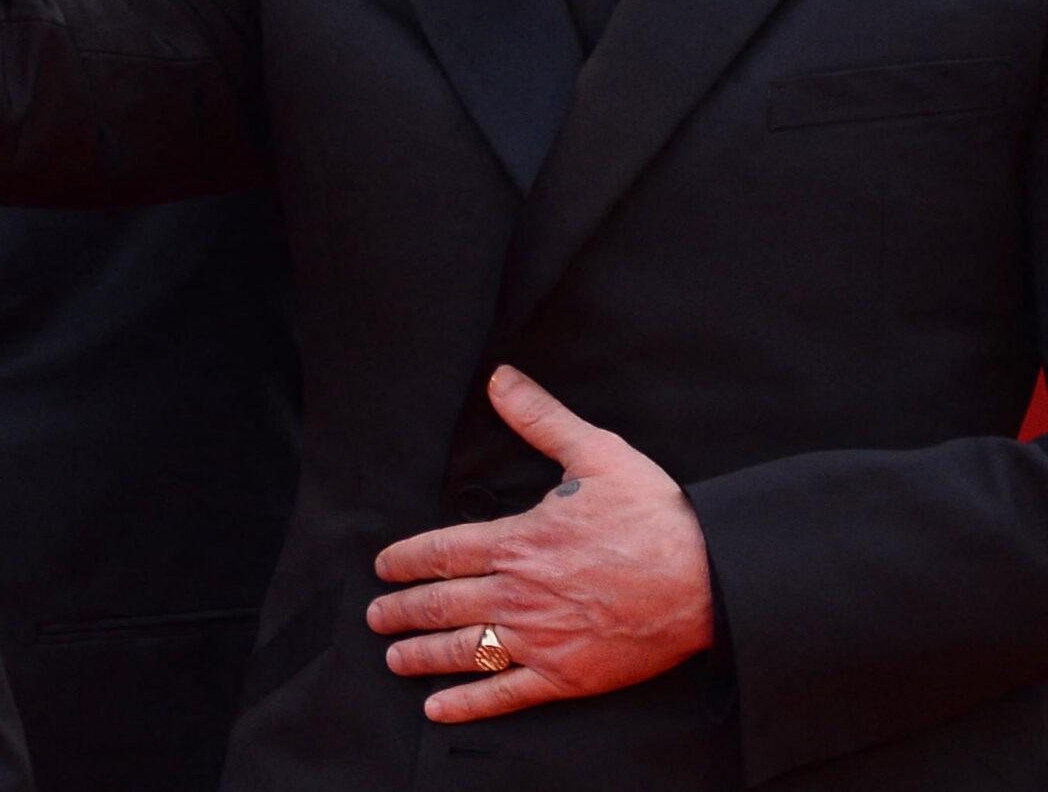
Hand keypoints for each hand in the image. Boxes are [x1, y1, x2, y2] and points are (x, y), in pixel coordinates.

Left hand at [366, 365, 713, 722]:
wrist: (710, 578)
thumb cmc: (655, 516)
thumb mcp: (595, 452)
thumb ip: (540, 418)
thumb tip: (501, 380)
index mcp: (517, 542)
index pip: (440, 552)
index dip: (404, 561)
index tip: (383, 567)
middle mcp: (517, 593)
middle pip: (441, 603)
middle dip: (402, 610)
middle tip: (376, 616)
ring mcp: (540, 639)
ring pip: (463, 649)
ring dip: (421, 653)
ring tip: (394, 656)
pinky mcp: (567, 675)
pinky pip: (505, 693)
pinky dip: (467, 703)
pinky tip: (439, 707)